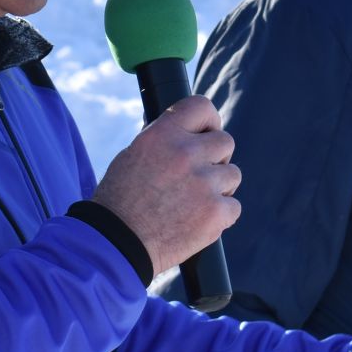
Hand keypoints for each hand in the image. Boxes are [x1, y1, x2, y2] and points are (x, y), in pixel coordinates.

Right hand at [92, 95, 239, 274]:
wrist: (116, 244)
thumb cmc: (119, 202)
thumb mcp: (134, 155)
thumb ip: (165, 142)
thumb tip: (190, 135)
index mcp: (163, 135)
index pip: (201, 107)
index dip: (208, 121)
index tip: (206, 133)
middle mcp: (186, 154)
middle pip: (225, 141)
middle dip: (215, 157)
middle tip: (199, 175)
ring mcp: (204, 183)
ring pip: (233, 174)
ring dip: (219, 187)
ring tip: (194, 202)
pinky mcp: (215, 213)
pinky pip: (234, 206)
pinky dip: (220, 215)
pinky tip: (198, 221)